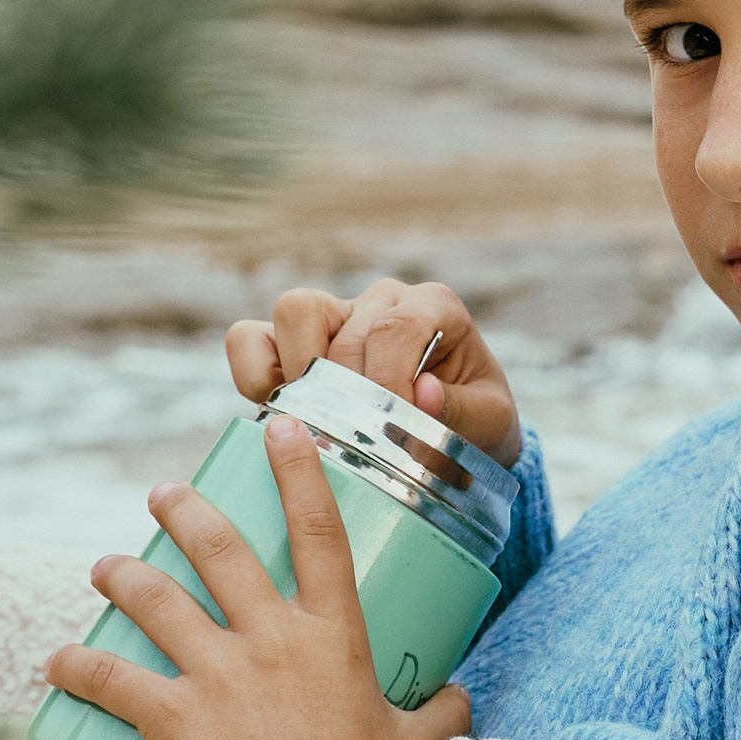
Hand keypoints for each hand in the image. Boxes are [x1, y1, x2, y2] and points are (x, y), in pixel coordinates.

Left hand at [42, 413, 471, 739]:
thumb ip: (438, 710)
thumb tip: (458, 694)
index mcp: (335, 637)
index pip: (320, 532)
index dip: (298, 472)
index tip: (280, 427)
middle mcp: (274, 640)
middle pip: (219, 549)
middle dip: (184, 510)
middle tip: (163, 494)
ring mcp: (220, 676)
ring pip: (155, 599)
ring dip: (122, 574)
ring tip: (104, 565)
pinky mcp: (174, 719)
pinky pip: (112, 678)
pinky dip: (78, 666)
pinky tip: (56, 664)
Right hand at [224, 274, 522, 470]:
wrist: (462, 435)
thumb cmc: (477, 423)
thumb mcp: (490, 423)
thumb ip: (462, 410)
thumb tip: (422, 393)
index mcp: (433, 307)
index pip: (395, 328)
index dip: (387, 381)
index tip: (392, 430)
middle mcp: (383, 299)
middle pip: (342, 325)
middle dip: (346, 392)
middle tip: (358, 440)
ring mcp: (336, 312)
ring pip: (294, 312)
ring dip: (298, 373)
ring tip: (318, 423)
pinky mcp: (295, 340)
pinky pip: (250, 336)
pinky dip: (253, 373)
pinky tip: (281, 413)